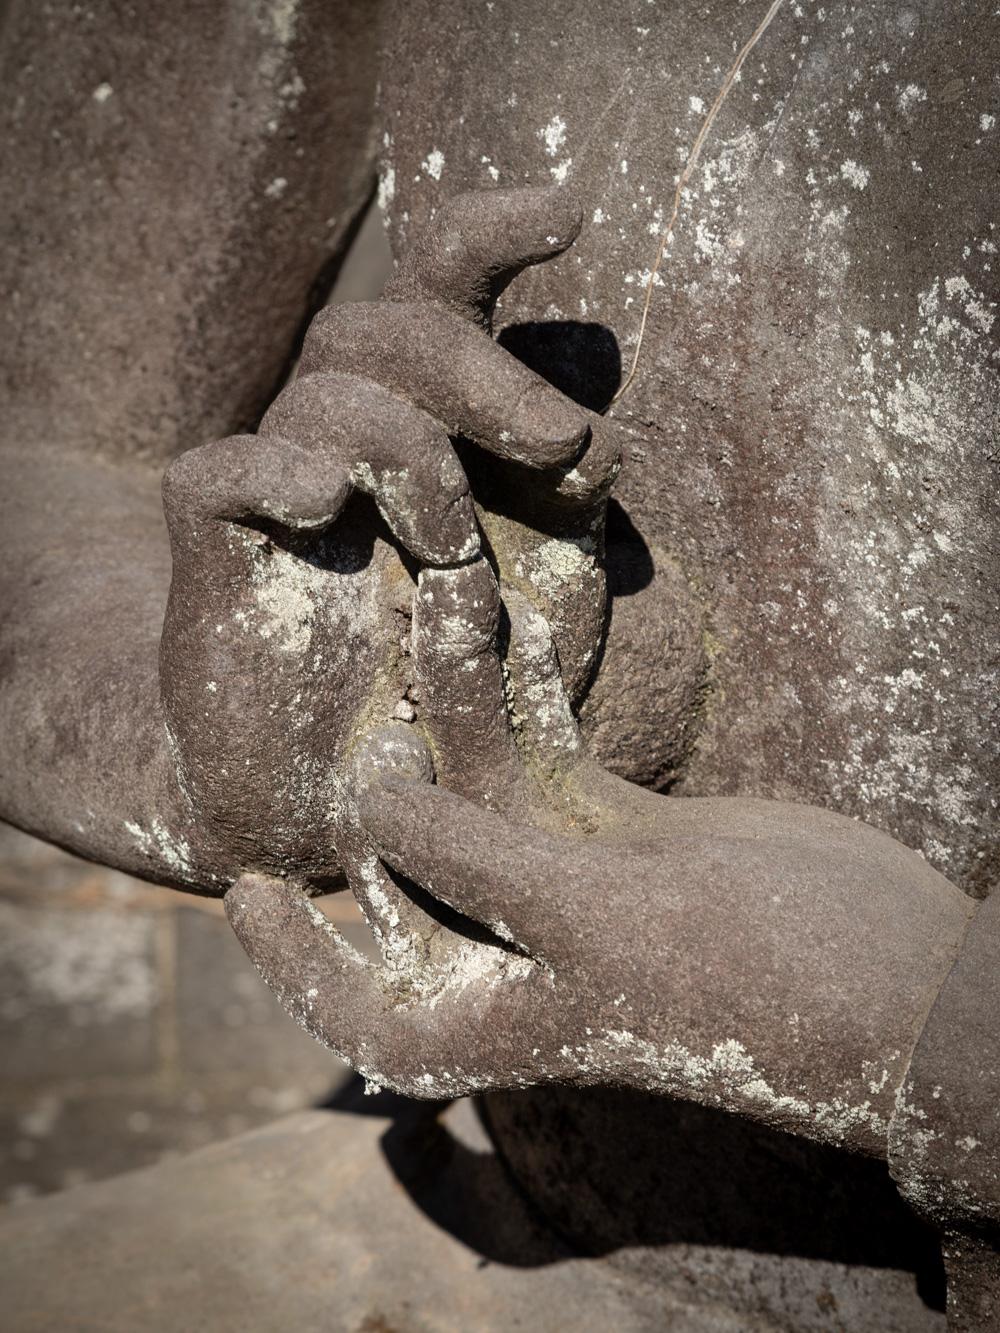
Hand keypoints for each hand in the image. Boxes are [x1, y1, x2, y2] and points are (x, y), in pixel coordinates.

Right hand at [158, 187, 620, 888]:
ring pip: (322, 395)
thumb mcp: (548, 589)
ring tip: (452, 544)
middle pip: (383, 329)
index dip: (490, 231)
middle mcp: (351, 445)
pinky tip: (324, 502)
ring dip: (409, 450)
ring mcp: (281, 498)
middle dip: (479, 370)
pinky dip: (273, 472)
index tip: (569, 211)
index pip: (439, 294)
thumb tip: (599, 427)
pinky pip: (216, 475)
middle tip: (557, 444)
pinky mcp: (217, 563)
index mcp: (432, 429)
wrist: (358, 805)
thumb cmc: (462, 688)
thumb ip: (572, 503)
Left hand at [226, 555, 971, 1162]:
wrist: (891, 967)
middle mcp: (510, 951)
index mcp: (494, 1022)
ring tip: (432, 587)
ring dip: (454, 691)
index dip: (296, 957)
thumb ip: (484, 871)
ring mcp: (557, 878)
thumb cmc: (759, 990)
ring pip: (476, 780)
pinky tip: (503, 605)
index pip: (363, 1006)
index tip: (245, 892)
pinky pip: (545, 747)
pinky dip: (526, 686)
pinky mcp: (607, 824)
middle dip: (382, 760)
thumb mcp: (603, 933)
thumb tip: (370, 803)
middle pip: (410, 861)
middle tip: (339, 668)